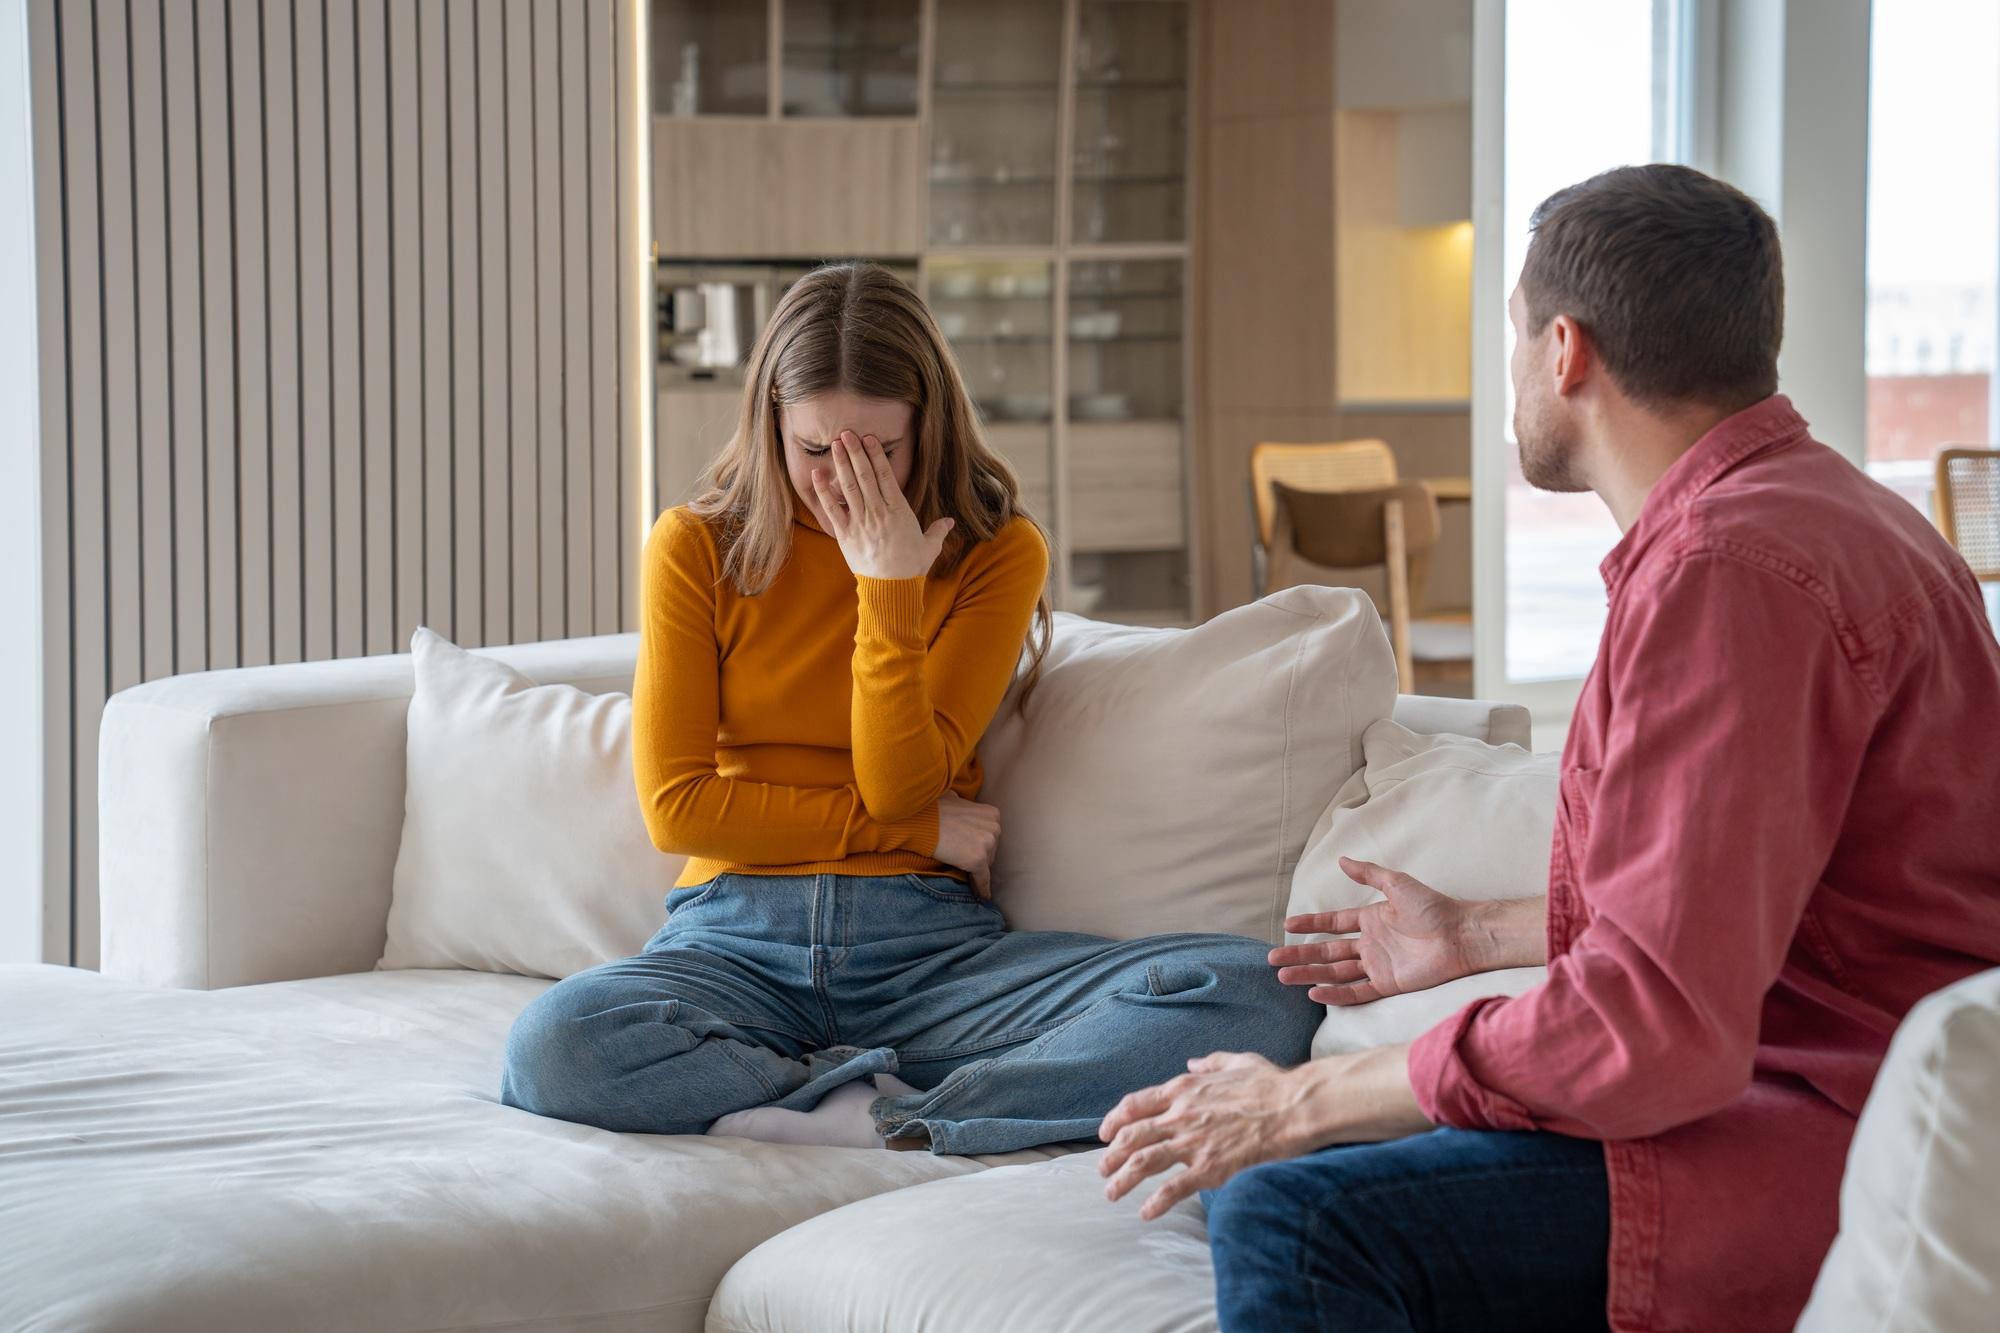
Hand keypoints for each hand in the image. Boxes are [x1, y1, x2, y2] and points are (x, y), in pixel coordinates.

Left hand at [810, 430, 953, 579]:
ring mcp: (860, 522)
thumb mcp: (929, 546)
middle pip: (865, 476)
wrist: (891, 589)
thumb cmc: (911, 567)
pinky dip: (824, 491)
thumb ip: (938, 530)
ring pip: (849, 487)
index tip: (869, 438)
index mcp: (899, 511)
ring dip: (841, 464)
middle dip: (855, 452)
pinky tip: (817, 474)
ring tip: (834, 445)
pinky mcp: (845, 534)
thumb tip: (950, 522)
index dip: (876, 455)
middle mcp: (878, 512)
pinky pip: (832, 509)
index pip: (886, 476)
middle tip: (846, 433)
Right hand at [932, 792, 999, 897]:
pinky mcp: (978, 860)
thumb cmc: (932, 809)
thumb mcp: (954, 799)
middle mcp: (994, 828)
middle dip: (978, 855)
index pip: (990, 835)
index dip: (979, 843)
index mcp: (992, 814)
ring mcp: (987, 844)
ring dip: (976, 869)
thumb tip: (958, 803)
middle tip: (961, 857)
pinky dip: (982, 888)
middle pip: (991, 851)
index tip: (970, 849)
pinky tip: (982, 896)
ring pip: (986, 865)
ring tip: (965, 873)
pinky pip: (983, 879)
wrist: (919, 821)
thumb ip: (964, 805)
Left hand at [1097, 1053, 1308, 1220]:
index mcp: (1184, 1090)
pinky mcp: (1209, 1168)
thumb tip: (1193, 1063)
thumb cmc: (1272, 1084)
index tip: (1105, 1134)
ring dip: (1122, 1179)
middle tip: (1102, 1169)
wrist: (1295, 1107)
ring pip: (1143, 1162)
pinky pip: (1173, 1188)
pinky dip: (1156, 1202)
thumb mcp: (1237, 1062)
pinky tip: (1146, 1214)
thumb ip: (1211, 1063)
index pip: (1135, 1104)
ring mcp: (1193, 1143)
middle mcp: (1180, 1115)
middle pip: (1131, 1136)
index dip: (1114, 1120)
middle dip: (1111, 1154)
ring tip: (1111, 1193)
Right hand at [1271, 857, 1499, 1004]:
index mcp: (1371, 920)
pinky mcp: (1389, 984)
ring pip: (1336, 972)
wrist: (1461, 934)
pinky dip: (1336, 993)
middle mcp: (1371, 944)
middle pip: (1327, 951)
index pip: (1332, 924)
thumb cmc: (1434, 907)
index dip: (1310, 924)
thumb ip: (1368, 874)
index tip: (1287, 925)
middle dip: (1300, 954)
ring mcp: (1378, 965)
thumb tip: (1341, 859)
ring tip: (1284, 976)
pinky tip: (1314, 992)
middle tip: (1273, 958)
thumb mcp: (1397, 884)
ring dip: (1310, 974)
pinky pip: (1357, 991)